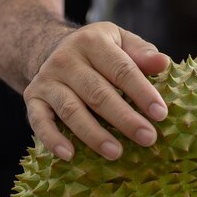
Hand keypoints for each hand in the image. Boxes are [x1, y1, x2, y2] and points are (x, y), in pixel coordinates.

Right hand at [23, 21, 169, 160]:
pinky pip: (40, 121)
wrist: (51, 47)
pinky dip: (52, 139)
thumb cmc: (101, 52)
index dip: (142, 93)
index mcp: (93, 42)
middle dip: (124, 118)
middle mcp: (66, 60)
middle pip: (98, 93)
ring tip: (116, 153)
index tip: (161, 114)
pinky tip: (69, 155)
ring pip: (71, 110)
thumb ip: (142, 52)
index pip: (121, 70)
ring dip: (94, 134)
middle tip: (148, 138)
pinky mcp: (33, 98)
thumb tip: (163, 63)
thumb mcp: (121, 41)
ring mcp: (47, 80)